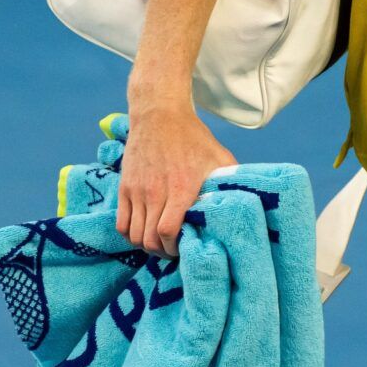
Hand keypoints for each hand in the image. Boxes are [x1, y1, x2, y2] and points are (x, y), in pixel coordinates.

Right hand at [115, 103, 237, 257]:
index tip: (184, 247)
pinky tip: (143, 231)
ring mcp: (137, 191)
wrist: (160, 115)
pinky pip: (121, 223)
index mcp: (180, 188)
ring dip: (146, 245)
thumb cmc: (192, 137)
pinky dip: (130, 234)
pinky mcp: (125, 187)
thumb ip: (231, 180)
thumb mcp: (218, 156)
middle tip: (173, 249)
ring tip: (159, 242)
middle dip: (162, 251)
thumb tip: (245, 199)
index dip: (174, 247)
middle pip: (149, 239)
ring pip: (134, 235)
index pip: (168, 232)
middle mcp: (155, 193)